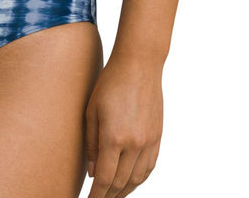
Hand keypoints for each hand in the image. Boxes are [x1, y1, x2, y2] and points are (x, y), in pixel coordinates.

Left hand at [84, 54, 163, 196]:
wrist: (139, 64)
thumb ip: (91, 143)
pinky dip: (139, 179)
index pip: (104, 178)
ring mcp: (149, 141)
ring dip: (123, 191)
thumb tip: (92, 172)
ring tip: (112, 196)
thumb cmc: (110, 82)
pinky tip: (130, 182)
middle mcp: (134, 143)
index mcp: (114, 137)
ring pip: (136, 179)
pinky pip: (149, 167)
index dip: (96, 195)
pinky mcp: (157, 137)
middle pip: (120, 182)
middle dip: (108, 196)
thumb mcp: (92, 110)